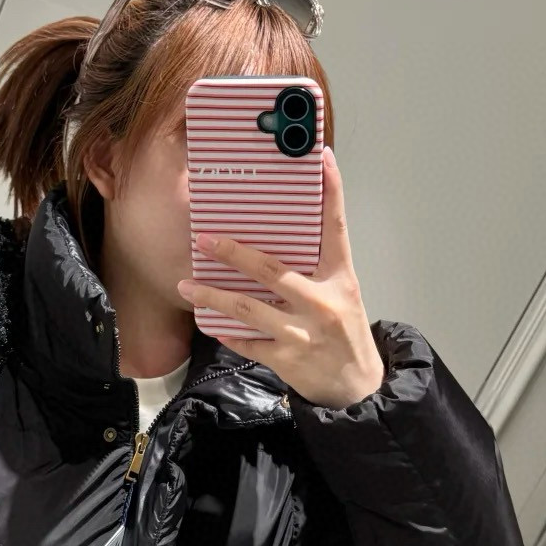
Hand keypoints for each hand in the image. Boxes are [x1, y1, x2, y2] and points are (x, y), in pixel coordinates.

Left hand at [178, 143, 386, 408]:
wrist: (358, 387)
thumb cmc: (345, 332)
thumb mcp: (343, 292)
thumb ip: (318, 265)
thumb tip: (280, 234)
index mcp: (340, 278)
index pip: (336, 227)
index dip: (331, 191)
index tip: (321, 157)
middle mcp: (322, 302)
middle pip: (272, 270)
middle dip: (234, 254)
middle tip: (205, 239)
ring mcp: (302, 333)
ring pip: (248, 309)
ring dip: (212, 296)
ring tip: (186, 284)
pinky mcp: (286, 359)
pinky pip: (247, 342)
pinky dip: (227, 333)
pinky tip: (209, 323)